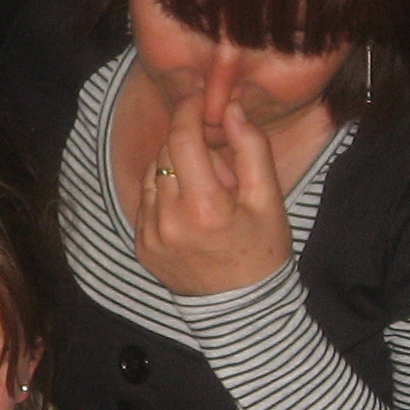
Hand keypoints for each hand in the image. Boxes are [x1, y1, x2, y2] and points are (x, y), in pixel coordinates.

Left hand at [133, 93, 290, 297]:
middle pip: (166, 153)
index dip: (188, 111)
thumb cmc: (262, 251)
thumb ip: (251, 149)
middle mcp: (169, 221)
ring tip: (205, 191)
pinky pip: (146, 200)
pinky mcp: (141, 246)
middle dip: (189, 144)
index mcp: (204, 207)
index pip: (182, 139)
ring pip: (153, 173)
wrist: (242, 308)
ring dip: (175, 168)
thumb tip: (230, 109)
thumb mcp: (268, 199)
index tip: (198, 100)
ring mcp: (150, 235)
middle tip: (218, 163)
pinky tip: (189, 209)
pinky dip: (164, 193)